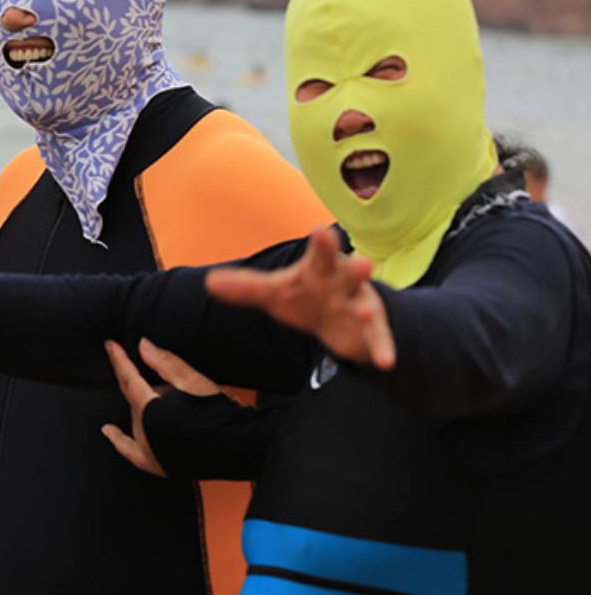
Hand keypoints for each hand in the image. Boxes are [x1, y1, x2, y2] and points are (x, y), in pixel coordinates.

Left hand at [101, 338, 220, 476]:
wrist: (240, 446)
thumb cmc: (220, 414)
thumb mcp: (193, 381)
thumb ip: (165, 363)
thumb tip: (143, 346)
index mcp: (152, 412)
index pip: (129, 379)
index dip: (119, 360)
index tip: (110, 345)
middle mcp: (146, 434)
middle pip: (136, 401)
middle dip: (150, 389)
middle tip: (179, 388)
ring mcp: (149, 452)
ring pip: (136, 420)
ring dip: (147, 410)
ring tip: (180, 408)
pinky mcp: (157, 465)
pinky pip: (129, 450)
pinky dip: (118, 438)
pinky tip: (107, 430)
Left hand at [206, 228, 395, 369]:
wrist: (340, 321)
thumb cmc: (306, 297)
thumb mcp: (274, 293)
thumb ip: (246, 288)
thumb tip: (209, 283)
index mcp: (320, 269)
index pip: (319, 254)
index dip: (321, 243)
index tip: (320, 231)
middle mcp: (344, 282)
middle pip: (348, 273)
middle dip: (355, 268)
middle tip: (362, 263)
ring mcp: (360, 306)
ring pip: (367, 306)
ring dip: (369, 310)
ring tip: (369, 314)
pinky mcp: (372, 332)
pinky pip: (378, 340)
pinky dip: (382, 349)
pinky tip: (385, 363)